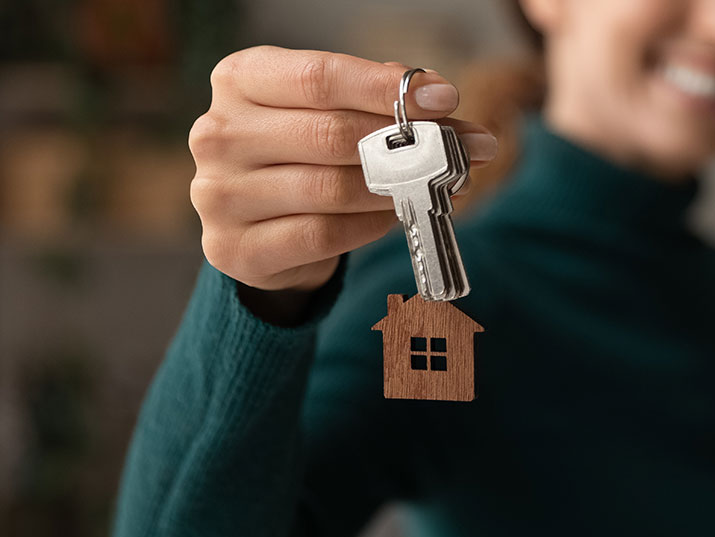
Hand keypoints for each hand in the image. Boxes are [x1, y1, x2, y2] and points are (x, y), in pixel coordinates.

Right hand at [189, 46, 496, 292]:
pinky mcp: (234, 248)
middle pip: (329, 134)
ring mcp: (218, 194)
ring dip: (397, 189)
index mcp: (239, 79)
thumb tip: (438, 97)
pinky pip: (323, 235)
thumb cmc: (302, 154)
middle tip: (462, 149)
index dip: (385, 88)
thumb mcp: (330, 111)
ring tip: (438, 186)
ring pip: (330, 189)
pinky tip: (396, 215)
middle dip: (407, 143)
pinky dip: (370, 225)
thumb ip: (377, 100)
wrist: (259, 228)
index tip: (445, 98)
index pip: (319, 77)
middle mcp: (218, 133)